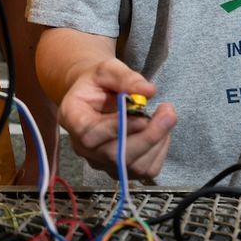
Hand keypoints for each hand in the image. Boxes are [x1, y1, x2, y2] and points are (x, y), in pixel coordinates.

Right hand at [58, 59, 175, 179]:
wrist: (97, 96)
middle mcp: (82, 147)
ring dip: (157, 142)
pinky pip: (145, 170)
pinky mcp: (120, 170)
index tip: (142, 117)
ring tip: (165, 116)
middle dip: (148, 136)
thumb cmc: (99, 82)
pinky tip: (160, 131)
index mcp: (72, 118)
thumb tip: (148, 91)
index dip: (116, 129)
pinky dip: (160, 151)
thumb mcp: (108, 69)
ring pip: (134, 166)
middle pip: (115, 155)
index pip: (89, 134)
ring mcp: (101, 162)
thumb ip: (125, 77)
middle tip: (168, 113)